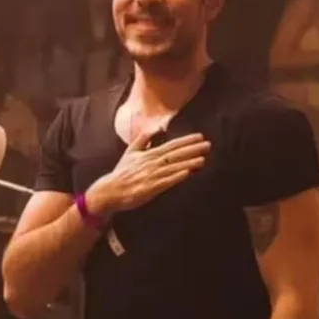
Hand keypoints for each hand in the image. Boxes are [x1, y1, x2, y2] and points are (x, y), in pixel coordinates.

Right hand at [86, 131, 209, 215]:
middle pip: (175, 155)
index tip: (200, 136)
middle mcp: (152, 163)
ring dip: (188, 163)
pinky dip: (176, 177)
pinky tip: (187, 174)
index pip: (171, 145)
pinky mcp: (149, 188)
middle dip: (192, 149)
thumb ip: (143, 140)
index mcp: (149, 155)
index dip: (186, 141)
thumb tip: (155, 129)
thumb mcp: (130, 152)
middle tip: (208, 145)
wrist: (110, 190)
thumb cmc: (122, 172)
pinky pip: (166, 182)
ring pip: (173, 167)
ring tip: (203, 159)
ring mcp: (151, 176)